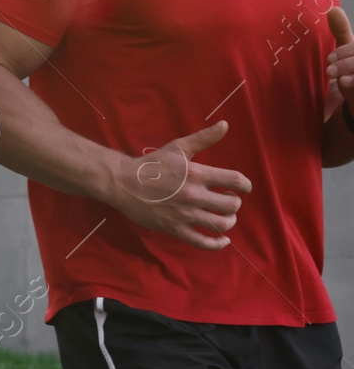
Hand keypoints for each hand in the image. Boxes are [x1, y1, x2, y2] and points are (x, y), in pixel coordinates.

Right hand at [111, 121, 250, 249]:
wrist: (123, 183)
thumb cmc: (152, 164)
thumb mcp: (178, 148)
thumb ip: (204, 138)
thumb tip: (225, 124)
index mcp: (197, 174)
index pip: (236, 181)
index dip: (246, 185)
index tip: (243, 187)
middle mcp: (194, 195)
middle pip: (231, 205)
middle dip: (234, 203)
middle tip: (227, 200)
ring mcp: (185, 214)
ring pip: (221, 224)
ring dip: (228, 221)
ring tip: (224, 216)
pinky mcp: (175, 229)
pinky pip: (203, 242)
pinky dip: (218, 244)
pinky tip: (222, 240)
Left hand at [326, 8, 353, 101]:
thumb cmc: (352, 67)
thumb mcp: (347, 48)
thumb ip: (341, 31)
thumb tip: (333, 9)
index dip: (346, 51)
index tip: (329, 58)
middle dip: (347, 62)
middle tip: (329, 70)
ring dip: (350, 70)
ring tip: (336, 78)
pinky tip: (345, 82)